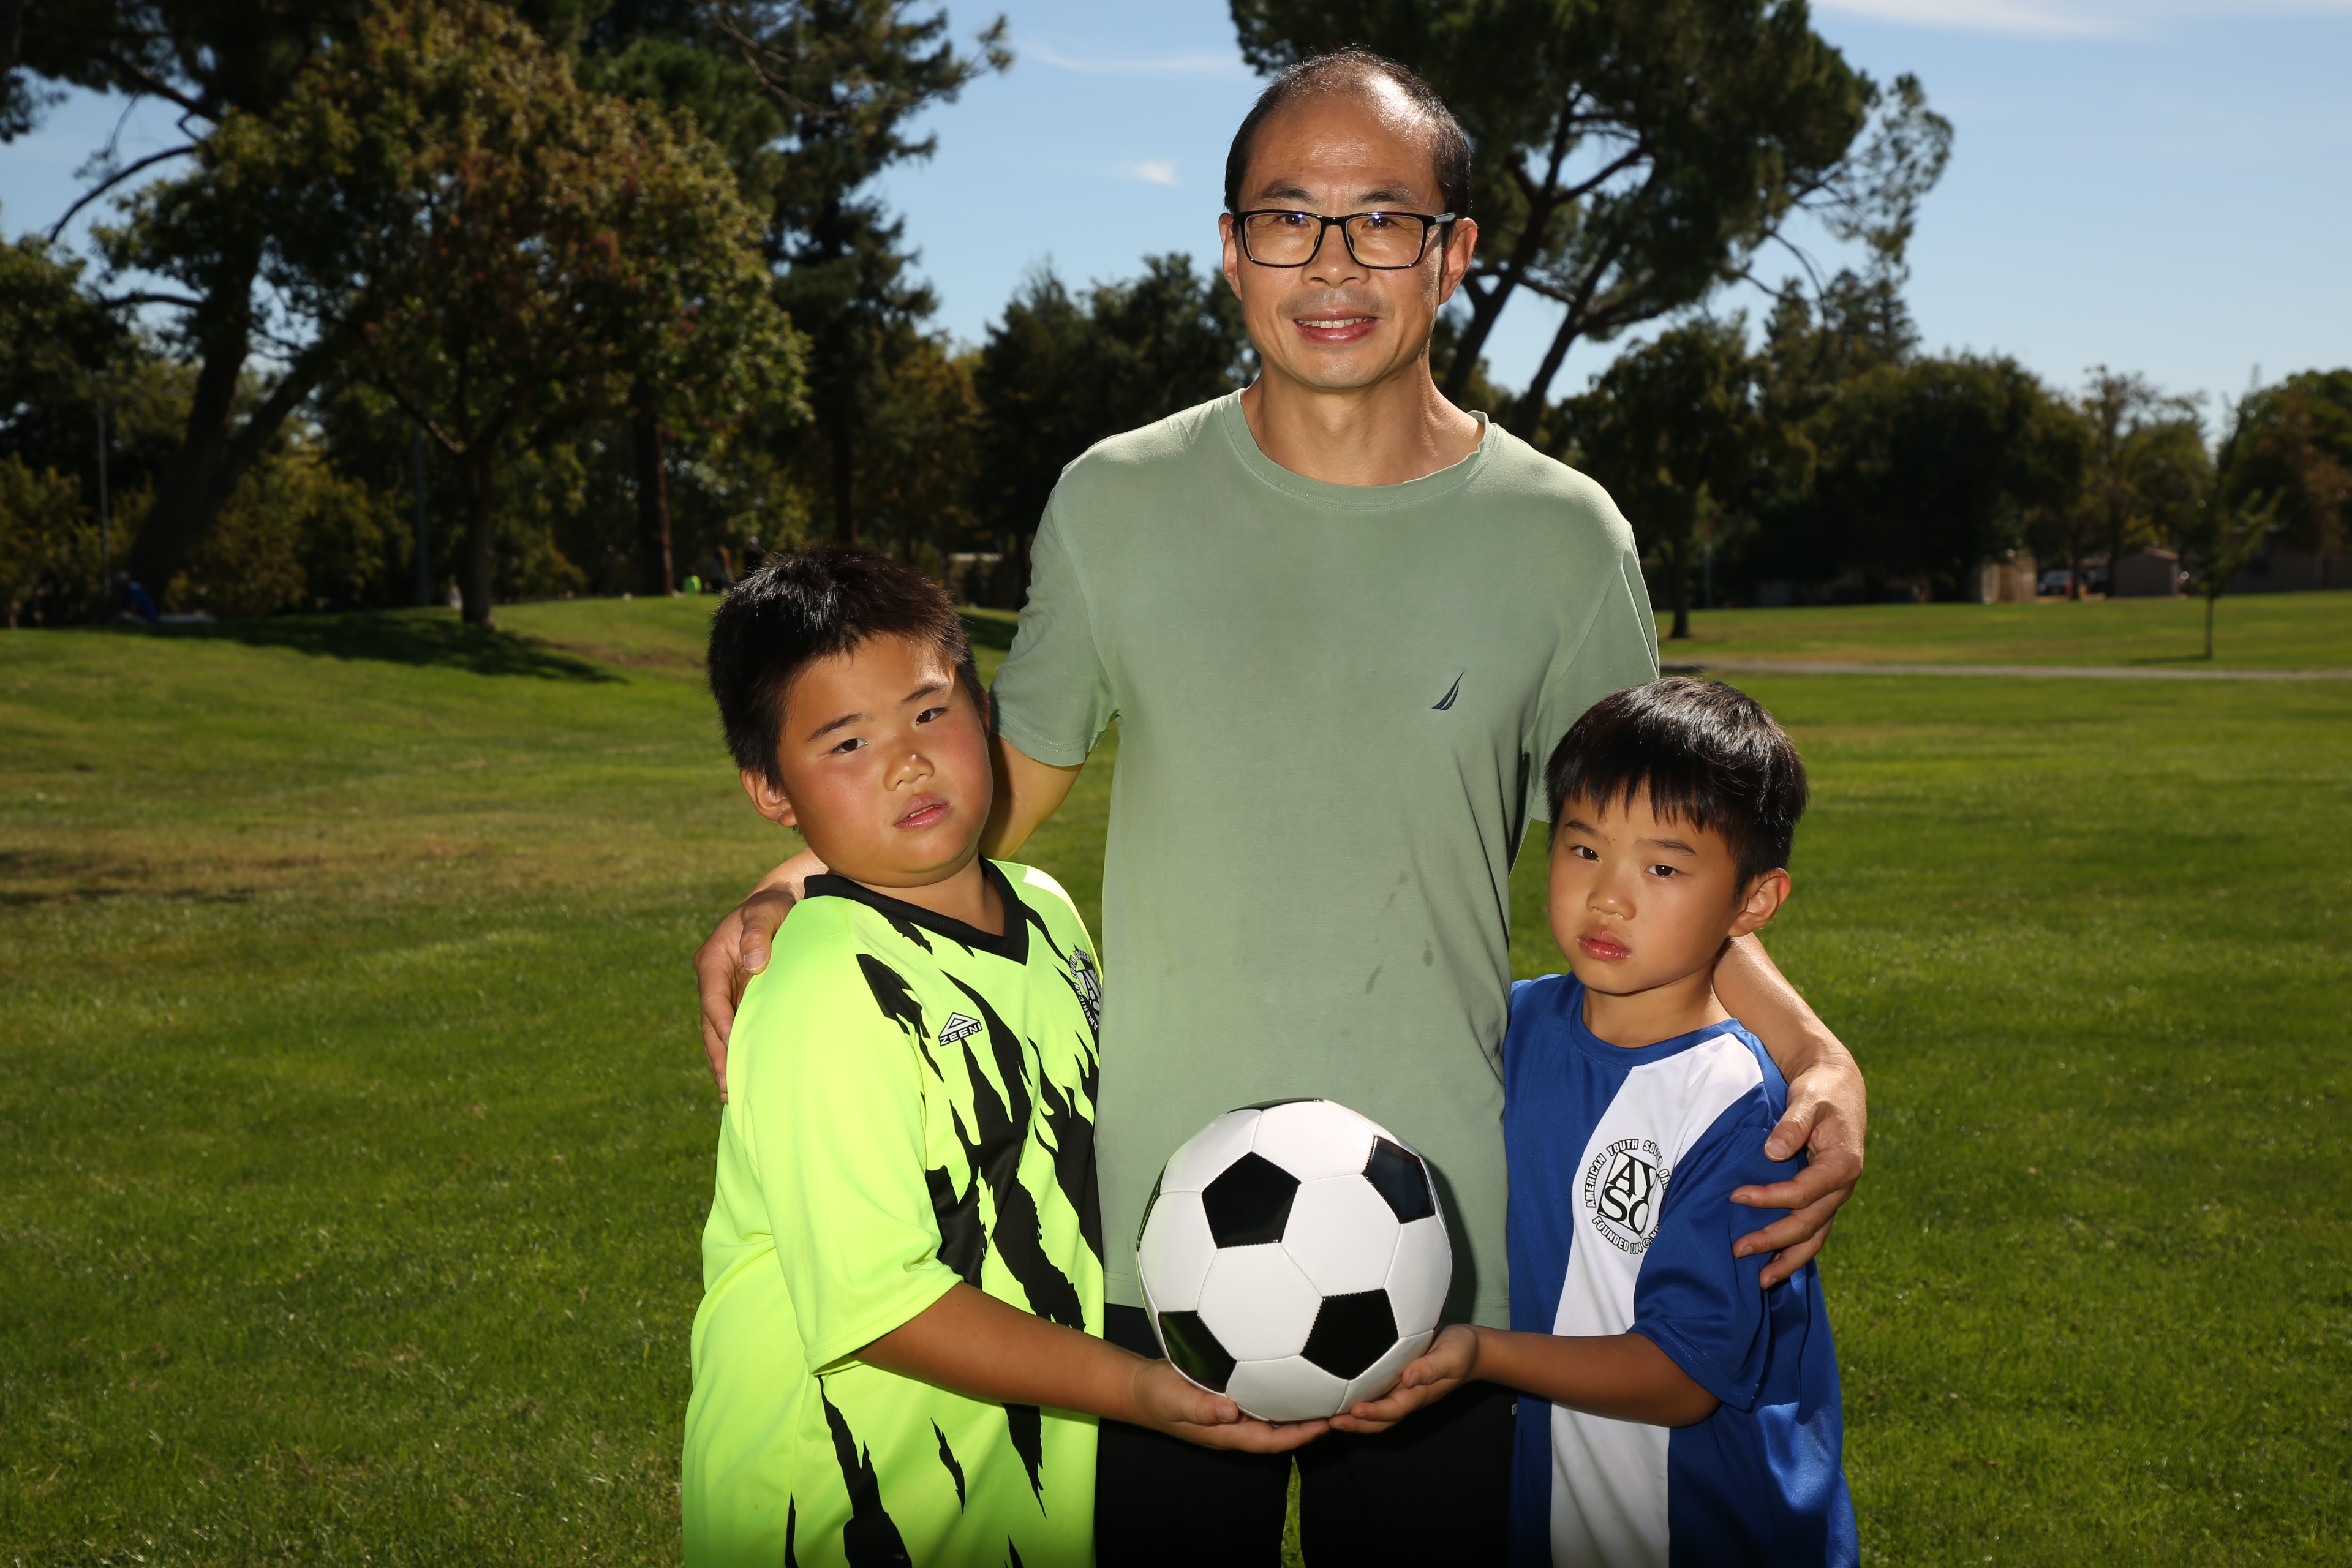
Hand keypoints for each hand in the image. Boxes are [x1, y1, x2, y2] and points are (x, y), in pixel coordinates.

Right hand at [693, 849, 825, 1100]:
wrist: (780, 902)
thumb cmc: (774, 905)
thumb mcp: (767, 912)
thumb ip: (759, 933)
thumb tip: (755, 963)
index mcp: (712, 960)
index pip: (712, 999)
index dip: (720, 1024)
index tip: (731, 1048)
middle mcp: (713, 978)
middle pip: (710, 1024)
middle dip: (717, 1056)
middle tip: (726, 1088)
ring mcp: (724, 990)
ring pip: (719, 1031)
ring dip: (724, 1060)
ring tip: (730, 1094)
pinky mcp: (738, 997)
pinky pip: (733, 1027)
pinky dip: (736, 1050)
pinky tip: (744, 1074)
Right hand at [1129, 1361, 1327, 1452]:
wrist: (1140, 1387)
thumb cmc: (1157, 1396)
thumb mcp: (1175, 1400)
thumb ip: (1201, 1407)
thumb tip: (1231, 1410)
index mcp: (1228, 1432)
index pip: (1273, 1439)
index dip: (1301, 1434)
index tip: (1328, 1423)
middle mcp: (1236, 1424)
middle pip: (1280, 1428)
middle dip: (1309, 1421)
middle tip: (1340, 1401)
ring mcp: (1233, 1410)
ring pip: (1273, 1412)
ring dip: (1298, 1403)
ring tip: (1327, 1385)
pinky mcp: (1229, 1393)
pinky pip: (1261, 1394)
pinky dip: (1280, 1386)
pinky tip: (1294, 1365)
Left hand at [1329, 1324, 1478, 1434]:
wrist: (1470, 1348)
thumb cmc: (1461, 1351)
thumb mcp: (1451, 1356)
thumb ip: (1431, 1367)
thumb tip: (1409, 1377)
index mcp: (1418, 1394)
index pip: (1393, 1409)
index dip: (1373, 1413)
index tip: (1354, 1411)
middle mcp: (1407, 1397)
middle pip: (1379, 1419)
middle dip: (1355, 1424)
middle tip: (1329, 1422)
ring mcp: (1402, 1391)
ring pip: (1375, 1411)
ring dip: (1353, 1416)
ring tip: (1327, 1414)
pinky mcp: (1398, 1381)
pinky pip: (1376, 1395)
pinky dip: (1358, 1398)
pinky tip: (1339, 1392)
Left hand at [1731, 1051, 1865, 1286]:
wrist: (1839, 1088)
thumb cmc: (1821, 1092)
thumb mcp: (1808, 1099)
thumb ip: (1793, 1123)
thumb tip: (1774, 1152)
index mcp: (1843, 1165)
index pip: (1803, 1192)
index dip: (1769, 1199)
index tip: (1735, 1195)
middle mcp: (1842, 1187)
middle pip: (1808, 1223)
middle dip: (1773, 1240)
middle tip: (1738, 1249)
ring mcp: (1834, 1196)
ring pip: (1814, 1237)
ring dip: (1788, 1259)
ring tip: (1761, 1280)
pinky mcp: (1824, 1197)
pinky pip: (1812, 1231)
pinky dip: (1795, 1250)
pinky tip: (1774, 1264)